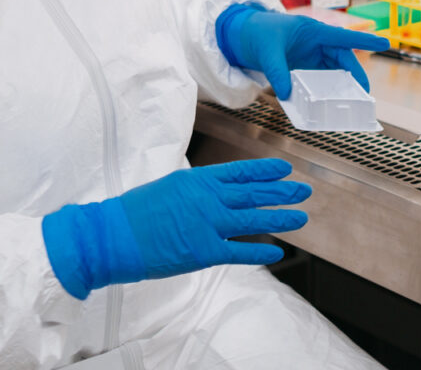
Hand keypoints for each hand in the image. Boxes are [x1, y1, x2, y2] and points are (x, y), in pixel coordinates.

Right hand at [42, 159, 309, 299]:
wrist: (116, 235)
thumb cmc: (137, 211)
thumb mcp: (171, 186)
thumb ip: (198, 189)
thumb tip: (217, 191)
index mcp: (199, 180)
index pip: (241, 172)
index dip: (266, 170)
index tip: (285, 168)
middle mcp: (209, 198)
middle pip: (254, 193)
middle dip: (282, 191)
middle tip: (304, 190)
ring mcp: (208, 224)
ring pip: (254, 219)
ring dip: (281, 217)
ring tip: (301, 216)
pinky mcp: (204, 251)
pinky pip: (240, 252)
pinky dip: (261, 252)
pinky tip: (277, 252)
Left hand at [215, 4, 390, 99]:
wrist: (241, 36)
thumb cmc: (257, 33)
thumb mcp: (267, 52)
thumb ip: (277, 72)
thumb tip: (286, 94)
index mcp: (313, 31)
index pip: (342, 37)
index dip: (365, 40)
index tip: (386, 43)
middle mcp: (316, 44)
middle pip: (342, 60)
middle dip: (354, 76)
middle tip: (364, 94)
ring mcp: (310, 56)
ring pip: (332, 72)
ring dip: (340, 86)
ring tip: (349, 103)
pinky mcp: (302, 67)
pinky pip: (318, 81)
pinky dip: (323, 92)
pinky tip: (324, 104)